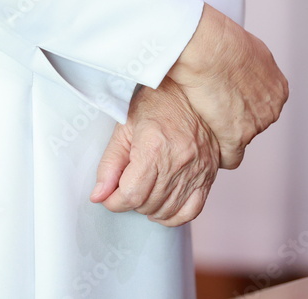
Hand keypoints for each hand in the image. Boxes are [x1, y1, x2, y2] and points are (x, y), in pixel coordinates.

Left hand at [90, 78, 220, 226]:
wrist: (190, 92)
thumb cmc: (155, 105)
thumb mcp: (123, 129)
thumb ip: (109, 165)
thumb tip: (98, 195)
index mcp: (154, 147)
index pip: (131, 194)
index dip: (114, 201)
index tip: (109, 196)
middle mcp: (179, 161)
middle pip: (148, 204)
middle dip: (130, 201)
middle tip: (125, 185)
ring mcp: (198, 170)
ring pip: (167, 210)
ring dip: (149, 208)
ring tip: (143, 192)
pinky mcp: (209, 175)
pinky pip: (191, 210)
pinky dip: (173, 215)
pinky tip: (162, 205)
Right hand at [167, 5, 287, 169]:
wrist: (208, 48)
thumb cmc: (219, 41)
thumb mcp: (246, 50)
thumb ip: (249, 68)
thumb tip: (239, 69)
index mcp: (277, 87)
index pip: (261, 106)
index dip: (240, 104)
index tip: (226, 100)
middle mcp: (271, 107)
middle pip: (253, 125)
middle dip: (234, 119)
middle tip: (212, 108)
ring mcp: (257, 125)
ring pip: (239, 139)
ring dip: (222, 132)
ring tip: (203, 114)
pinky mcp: (237, 137)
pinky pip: (230, 157)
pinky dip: (219, 154)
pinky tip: (207, 143)